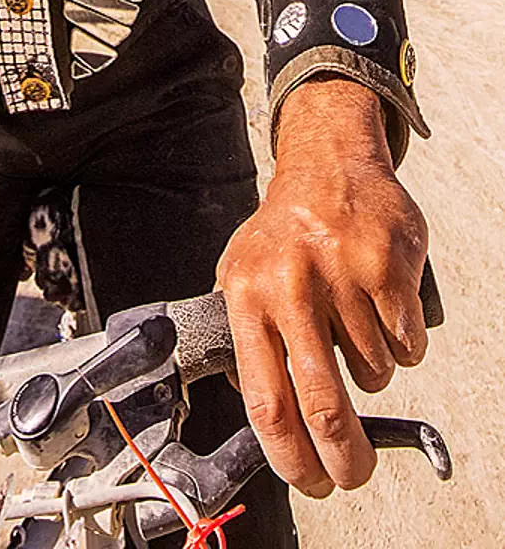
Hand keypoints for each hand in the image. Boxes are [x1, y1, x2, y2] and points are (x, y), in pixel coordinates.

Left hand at [216, 78, 427, 497]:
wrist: (328, 164)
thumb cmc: (284, 233)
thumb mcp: (242, 276)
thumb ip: (247, 340)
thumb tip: (264, 420)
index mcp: (247, 295)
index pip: (265, 400)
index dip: (290, 457)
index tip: (310, 484)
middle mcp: (290, 286)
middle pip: (323, 403)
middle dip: (345, 456)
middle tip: (355, 475)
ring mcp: (341, 274)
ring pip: (373, 372)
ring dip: (371, 370)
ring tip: (354, 325)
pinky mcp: (387, 267)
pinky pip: (406, 345)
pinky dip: (401, 344)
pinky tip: (381, 308)